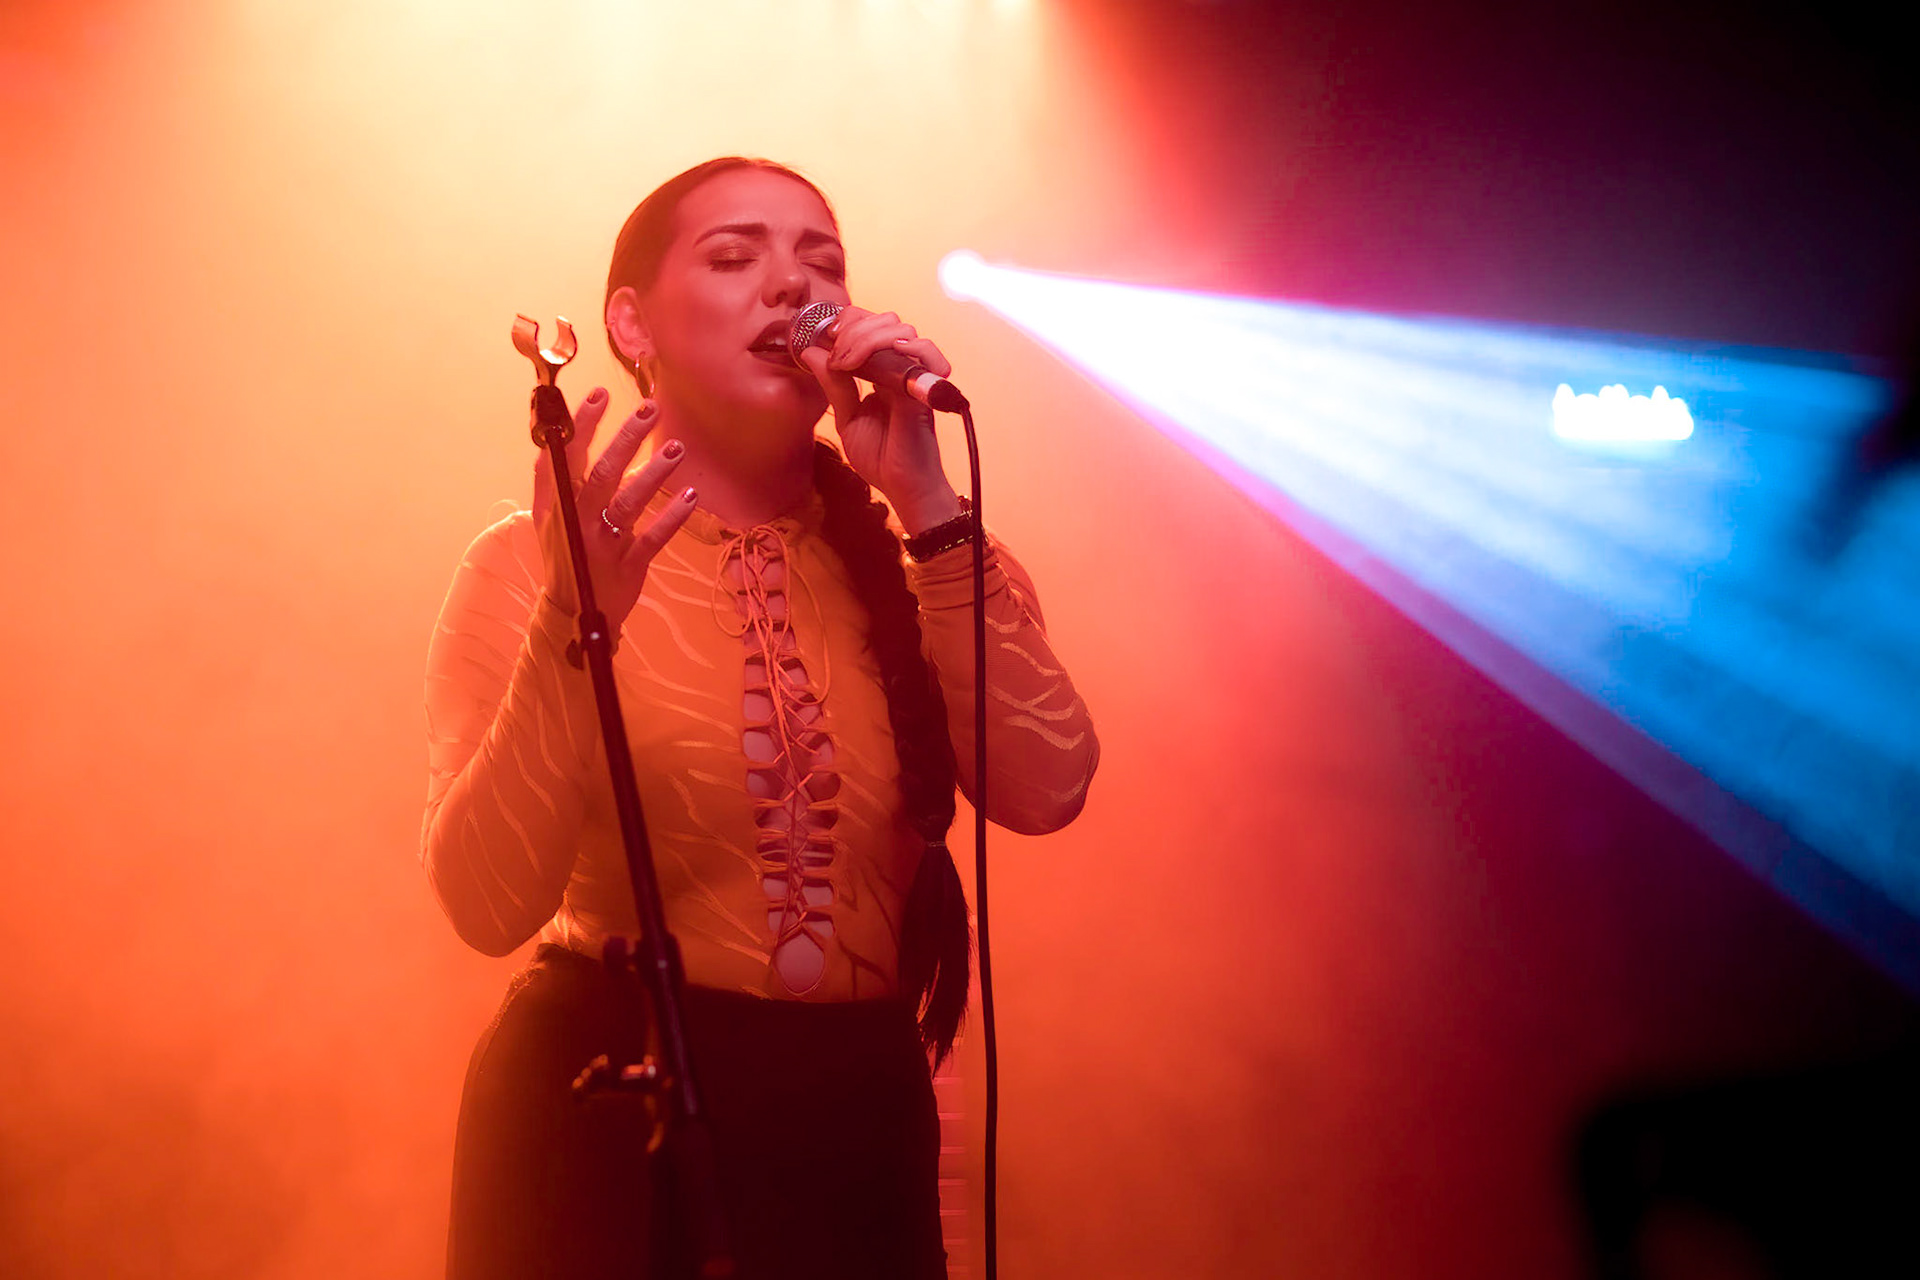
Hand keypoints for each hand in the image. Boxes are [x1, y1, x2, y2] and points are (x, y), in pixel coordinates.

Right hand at [531, 387, 695, 630]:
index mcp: (559, 505)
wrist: (572, 613)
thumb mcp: (545, 518)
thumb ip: (548, 479)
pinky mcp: (629, 566)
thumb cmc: (563, 555)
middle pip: (604, 474)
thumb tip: (551, 436)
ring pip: (629, 503)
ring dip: (654, 473)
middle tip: (651, 409)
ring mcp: (605, 544)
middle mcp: (580, 521)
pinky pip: (654, 538)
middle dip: (627, 438)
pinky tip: (691, 496)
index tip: (601, 394)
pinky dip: (672, 518)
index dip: (583, 424)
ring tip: (678, 448)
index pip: (567, 456)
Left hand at [799, 307, 961, 530]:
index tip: (826, 336)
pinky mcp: (925, 388)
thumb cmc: (880, 457)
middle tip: (836, 350)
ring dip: (869, 337)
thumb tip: (811, 351)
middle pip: (886, 321)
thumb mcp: (847, 418)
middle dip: (855, 327)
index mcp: (883, 373)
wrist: (903, 487)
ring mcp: (915, 376)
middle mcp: (902, 369)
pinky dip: (902, 346)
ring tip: (848, 360)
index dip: (849, 322)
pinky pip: (920, 354)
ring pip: (901, 331)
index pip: (871, 328)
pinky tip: (877, 359)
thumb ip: (834, 385)